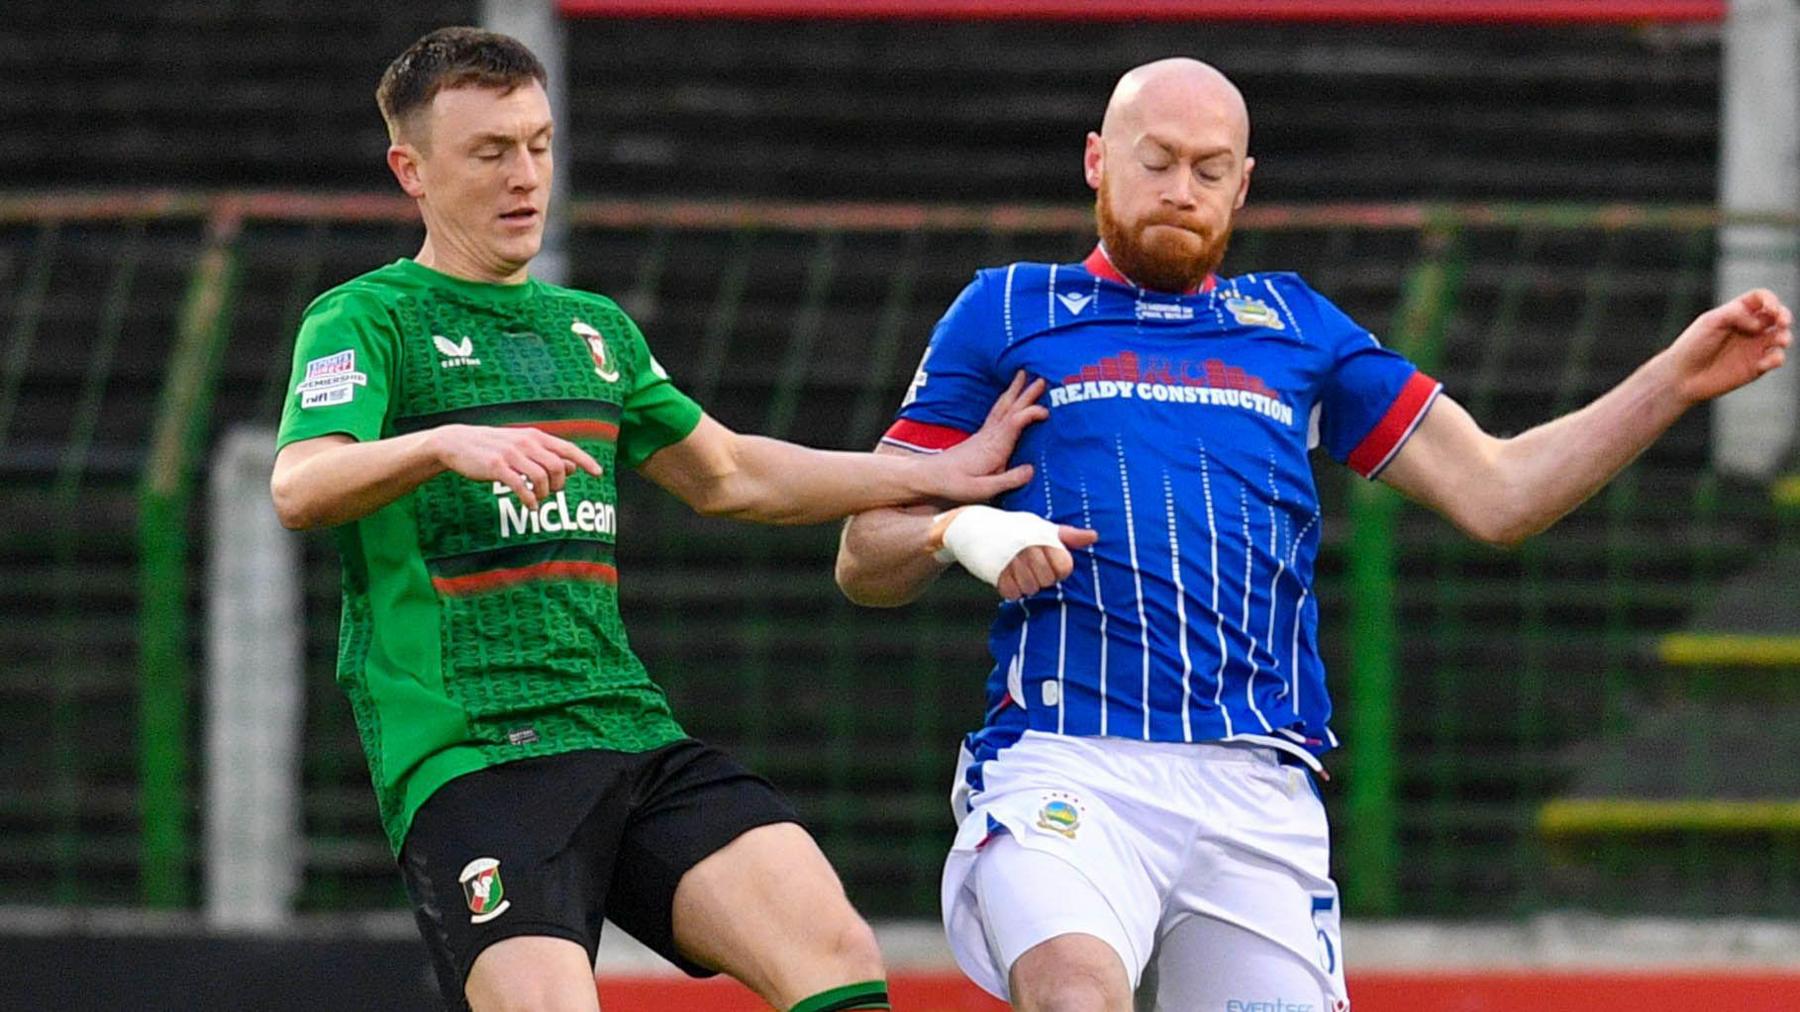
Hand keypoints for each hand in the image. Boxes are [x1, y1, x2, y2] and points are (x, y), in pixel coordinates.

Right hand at [428, 424, 602, 507]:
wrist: (457, 442)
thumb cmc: (494, 446)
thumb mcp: (522, 445)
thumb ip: (546, 455)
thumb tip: (573, 467)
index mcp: (534, 436)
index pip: (567, 448)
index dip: (586, 460)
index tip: (599, 473)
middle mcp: (526, 443)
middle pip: (557, 467)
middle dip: (559, 484)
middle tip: (552, 492)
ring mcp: (511, 454)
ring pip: (541, 477)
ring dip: (544, 493)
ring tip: (539, 499)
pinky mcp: (496, 467)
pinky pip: (520, 486)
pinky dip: (530, 499)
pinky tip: (531, 506)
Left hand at [915, 371, 1046, 501]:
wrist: (930, 476)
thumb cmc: (954, 483)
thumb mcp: (982, 489)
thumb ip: (1008, 480)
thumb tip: (1031, 470)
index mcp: (994, 447)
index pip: (1015, 422)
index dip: (1031, 413)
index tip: (1047, 411)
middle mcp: (990, 436)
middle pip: (1010, 408)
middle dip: (1026, 393)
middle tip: (1041, 377)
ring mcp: (985, 434)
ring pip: (1003, 406)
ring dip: (1015, 390)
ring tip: (1023, 374)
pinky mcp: (981, 436)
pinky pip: (997, 412)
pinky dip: (1006, 400)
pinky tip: (1009, 397)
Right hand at [995, 525, 1099, 599]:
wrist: (971, 525)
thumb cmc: (1011, 528)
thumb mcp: (1039, 527)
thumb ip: (1068, 535)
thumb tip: (1094, 536)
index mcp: (1042, 536)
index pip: (1064, 567)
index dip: (1058, 570)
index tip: (1047, 563)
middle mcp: (1028, 547)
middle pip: (1048, 581)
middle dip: (1040, 578)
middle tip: (1028, 567)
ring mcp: (1010, 560)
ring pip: (1031, 589)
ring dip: (1024, 585)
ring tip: (1015, 571)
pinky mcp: (993, 572)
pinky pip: (1012, 593)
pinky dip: (1010, 590)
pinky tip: (1005, 576)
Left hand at [1665, 289, 1792, 404]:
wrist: (1682, 376)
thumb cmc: (1692, 345)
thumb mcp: (1710, 321)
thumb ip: (1736, 314)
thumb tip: (1760, 322)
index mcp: (1737, 312)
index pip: (1762, 298)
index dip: (1771, 300)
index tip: (1770, 309)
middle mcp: (1749, 327)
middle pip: (1777, 315)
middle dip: (1785, 316)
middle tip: (1782, 322)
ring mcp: (1754, 347)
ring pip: (1781, 336)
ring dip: (1785, 337)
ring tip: (1780, 340)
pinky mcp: (1756, 366)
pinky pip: (1776, 359)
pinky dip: (1776, 358)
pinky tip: (1763, 363)